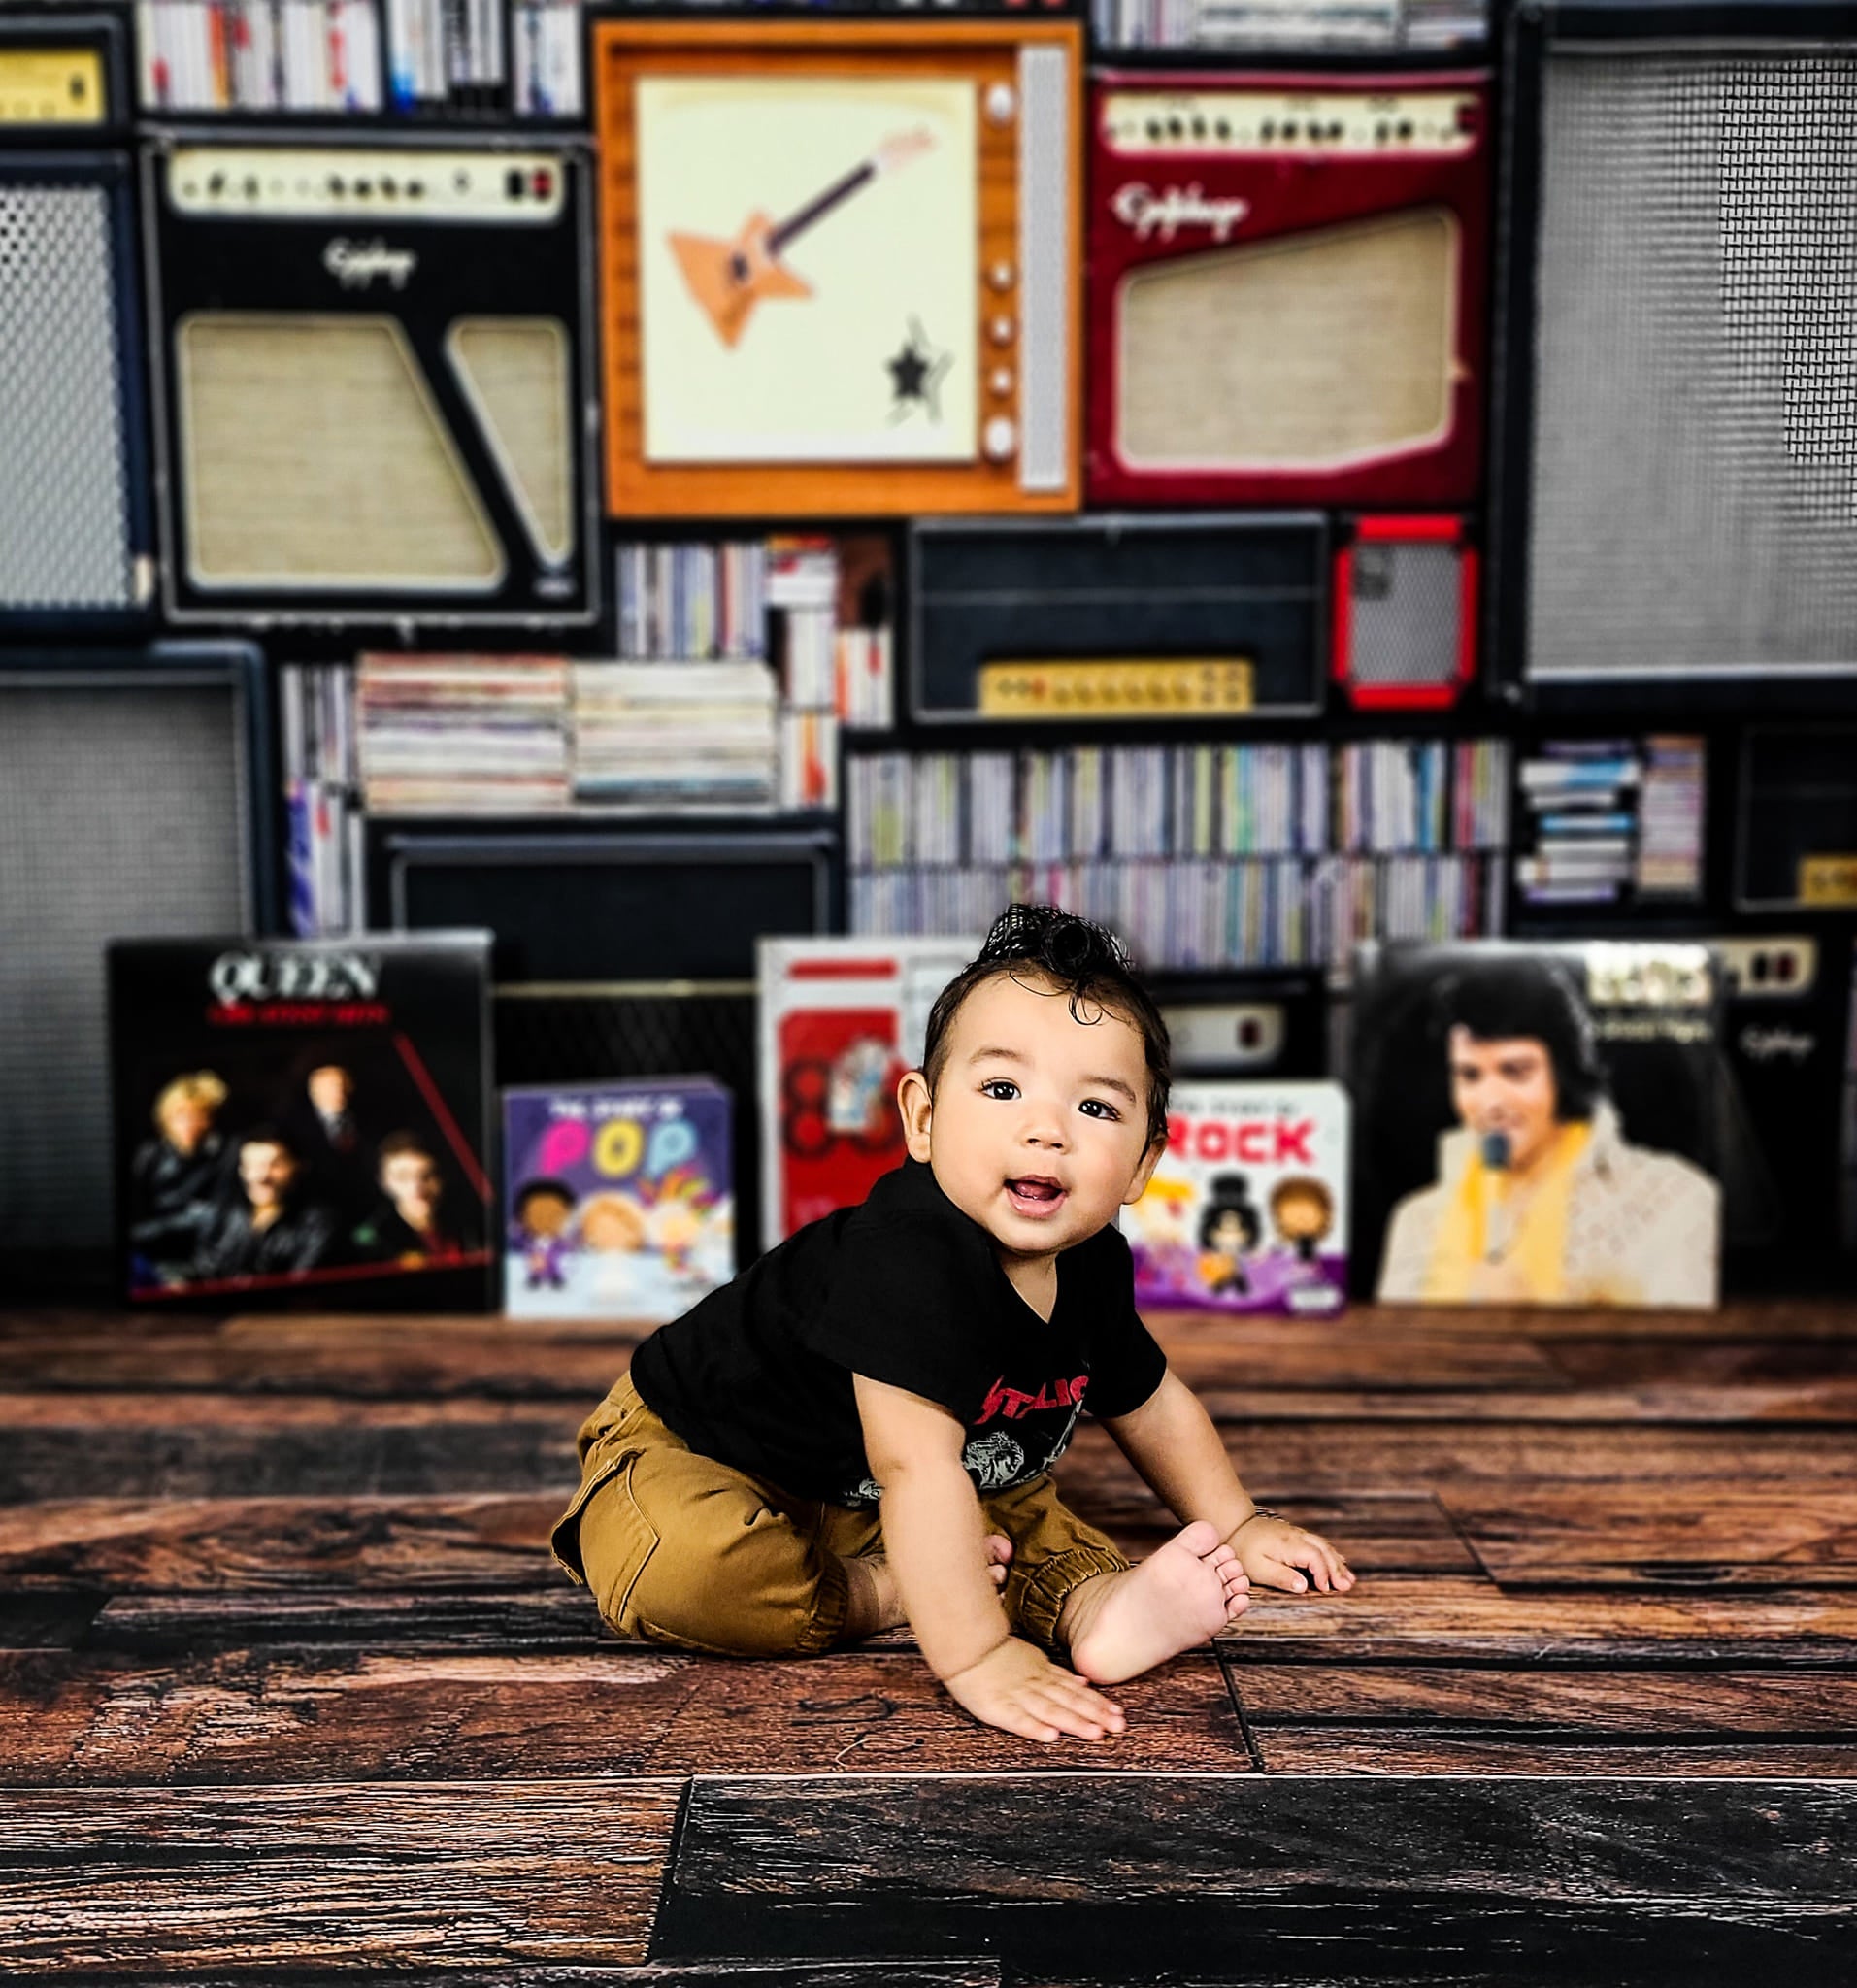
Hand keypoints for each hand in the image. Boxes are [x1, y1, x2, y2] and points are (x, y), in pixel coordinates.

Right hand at [942, 1636, 1127, 1744]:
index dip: (1098, 1703)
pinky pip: (1017, 1719)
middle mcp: (1035, 1685)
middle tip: (1117, 1727)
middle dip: (1095, 1715)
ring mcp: (1017, 1696)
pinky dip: (1034, 1728)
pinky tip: (1050, 1737)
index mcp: (1043, 1674)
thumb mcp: (1032, 1658)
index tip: (1118, 1714)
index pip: (1075, 1692)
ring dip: (1074, 1723)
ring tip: (1094, 1734)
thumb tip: (1084, 1682)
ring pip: (1050, 1711)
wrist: (966, 1646)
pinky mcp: (997, 1707)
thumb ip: (1057, 1674)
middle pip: (1069, 1702)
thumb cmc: (996, 1654)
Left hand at [1229, 1514, 1353, 1593]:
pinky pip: (1318, 1543)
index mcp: (1289, 1545)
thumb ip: (1282, 1578)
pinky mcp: (1295, 1535)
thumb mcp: (1259, 1569)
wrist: (1235, 1525)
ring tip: (1349, 1579)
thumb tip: (1304, 1588)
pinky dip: (1330, 1554)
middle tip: (1347, 1587)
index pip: (1314, 1559)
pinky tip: (1337, 1562)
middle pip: (1324, 1552)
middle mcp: (1297, 1537)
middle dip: (1336, 1570)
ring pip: (1324, 1546)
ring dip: (1337, 1563)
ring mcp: (1297, 1534)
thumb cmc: (1244, 1550)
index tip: (1326, 1589)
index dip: (1323, 1574)